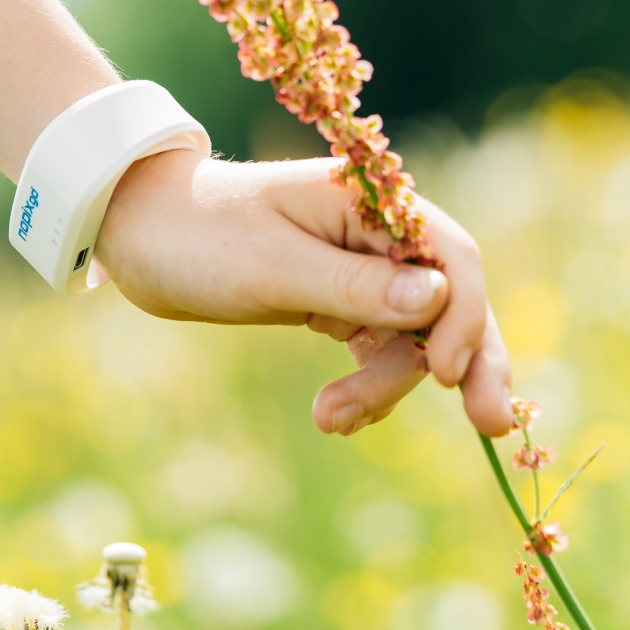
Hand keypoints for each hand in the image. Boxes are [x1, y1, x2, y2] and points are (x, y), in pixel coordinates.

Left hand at [96, 150, 513, 436]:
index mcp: (370, 203)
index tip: (447, 375)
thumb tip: (439, 302)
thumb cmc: (198, 236)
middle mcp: (378, 233)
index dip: (464, 315)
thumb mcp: (273, 266)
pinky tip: (337, 416)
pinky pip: (381, 349)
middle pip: (450, 300)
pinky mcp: (341, 300)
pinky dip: (369, 387)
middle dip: (469, 362)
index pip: (451, 257)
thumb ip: (357, 286)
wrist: (138, 235)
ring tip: (329, 420)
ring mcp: (363, 269)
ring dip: (387, 387)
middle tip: (492, 426)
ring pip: (413, 337)